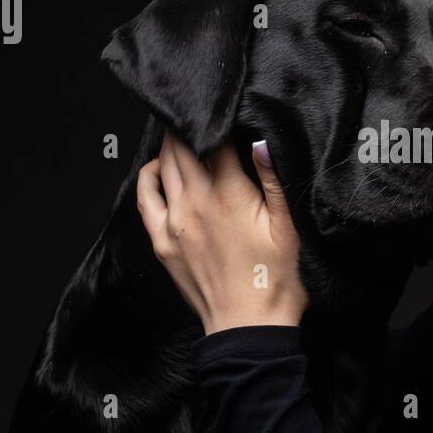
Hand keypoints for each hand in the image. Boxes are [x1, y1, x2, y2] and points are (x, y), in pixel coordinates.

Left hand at [136, 130, 308, 334]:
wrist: (248, 329)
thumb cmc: (275, 281)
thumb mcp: (288, 228)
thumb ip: (272, 180)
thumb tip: (261, 142)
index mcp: (227, 194)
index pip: (211, 137)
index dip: (214, 116)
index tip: (220, 104)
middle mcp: (193, 203)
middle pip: (179, 146)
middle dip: (187, 124)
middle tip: (198, 112)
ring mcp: (172, 223)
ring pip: (161, 166)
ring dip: (170, 145)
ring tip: (183, 132)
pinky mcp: (162, 242)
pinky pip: (145, 198)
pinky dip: (149, 176)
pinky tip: (159, 169)